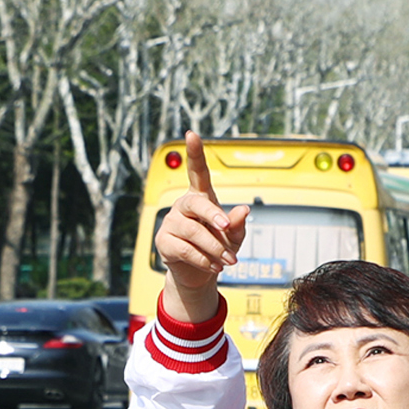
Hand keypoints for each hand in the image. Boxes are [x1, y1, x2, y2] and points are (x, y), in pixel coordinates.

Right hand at [153, 131, 249, 319]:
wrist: (199, 274)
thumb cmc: (218, 248)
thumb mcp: (234, 236)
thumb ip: (237, 224)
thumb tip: (244, 210)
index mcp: (201, 197)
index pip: (197, 171)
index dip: (195, 153)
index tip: (192, 134)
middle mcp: (183, 206)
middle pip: (196, 203)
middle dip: (212, 215)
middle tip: (226, 227)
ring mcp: (171, 222)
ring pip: (193, 231)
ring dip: (214, 247)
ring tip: (229, 260)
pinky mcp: (164, 242)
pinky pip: (185, 249)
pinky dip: (203, 260)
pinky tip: (214, 266)